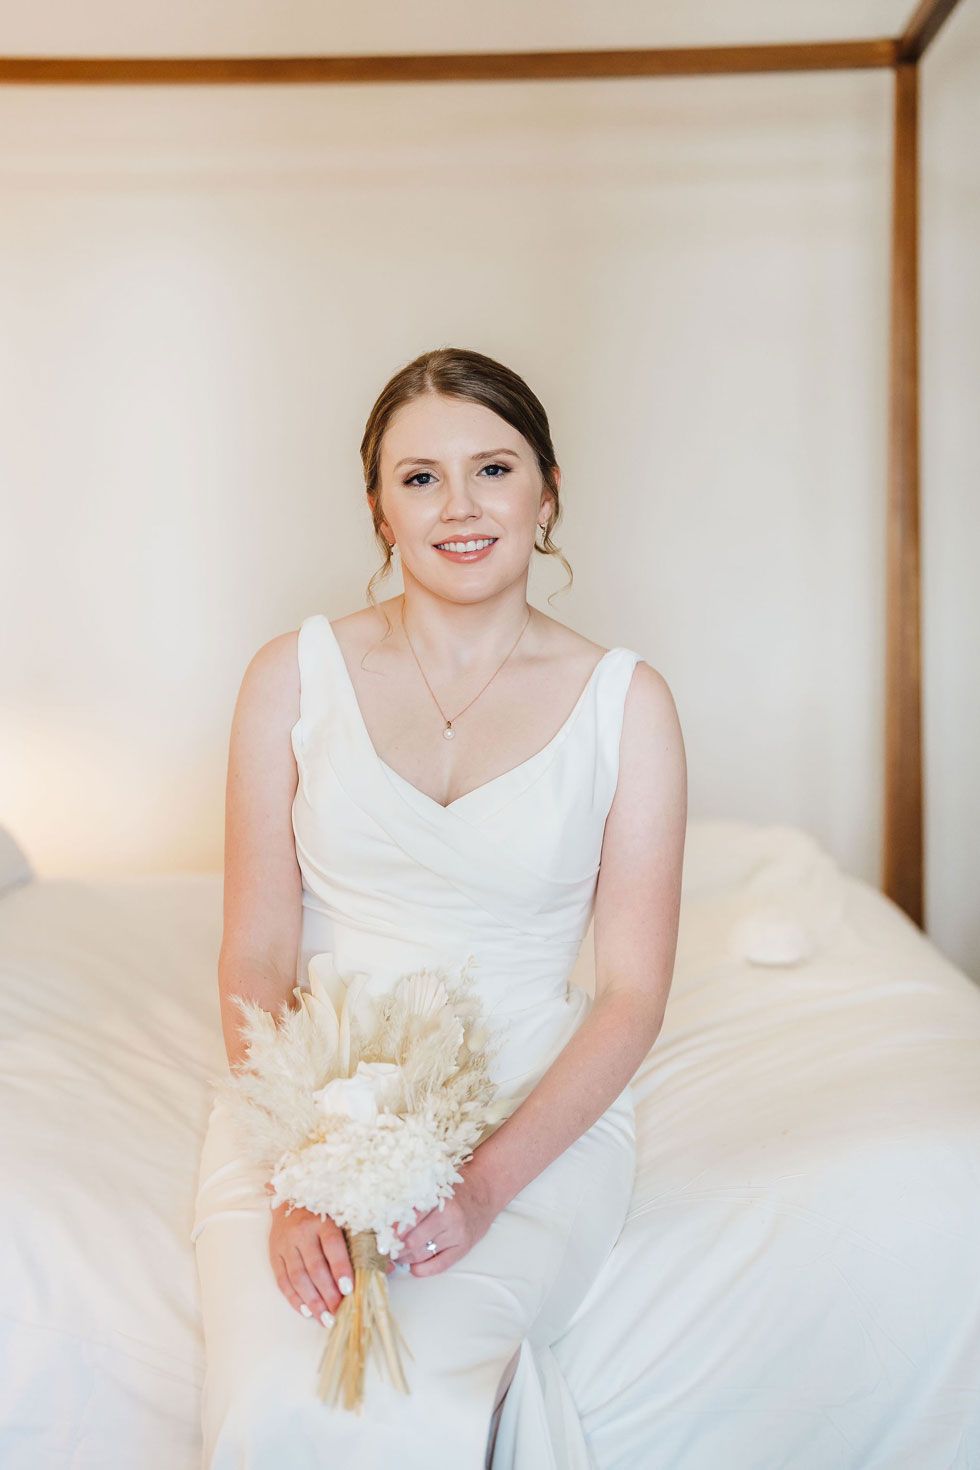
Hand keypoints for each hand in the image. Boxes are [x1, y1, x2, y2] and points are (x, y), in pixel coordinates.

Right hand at [269, 1201, 393, 1322]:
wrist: (289, 1195)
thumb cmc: (324, 1208)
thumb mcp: (343, 1216)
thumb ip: (363, 1239)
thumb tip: (388, 1266)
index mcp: (323, 1220)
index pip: (333, 1247)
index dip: (341, 1270)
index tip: (349, 1290)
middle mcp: (302, 1232)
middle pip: (315, 1267)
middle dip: (328, 1294)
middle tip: (339, 1312)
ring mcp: (286, 1244)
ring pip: (298, 1277)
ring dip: (312, 1301)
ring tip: (324, 1318)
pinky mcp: (275, 1253)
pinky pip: (282, 1280)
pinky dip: (293, 1298)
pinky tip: (305, 1311)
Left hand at [393, 1159, 498, 1276]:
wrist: (485, 1192)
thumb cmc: (455, 1189)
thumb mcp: (435, 1188)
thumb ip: (415, 1203)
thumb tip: (388, 1222)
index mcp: (438, 1200)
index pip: (409, 1220)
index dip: (392, 1231)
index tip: (381, 1237)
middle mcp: (448, 1219)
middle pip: (412, 1241)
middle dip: (396, 1248)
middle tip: (386, 1249)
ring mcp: (457, 1235)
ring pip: (423, 1254)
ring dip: (406, 1258)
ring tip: (397, 1255)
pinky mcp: (463, 1248)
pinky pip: (440, 1265)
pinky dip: (423, 1269)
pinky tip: (414, 1267)